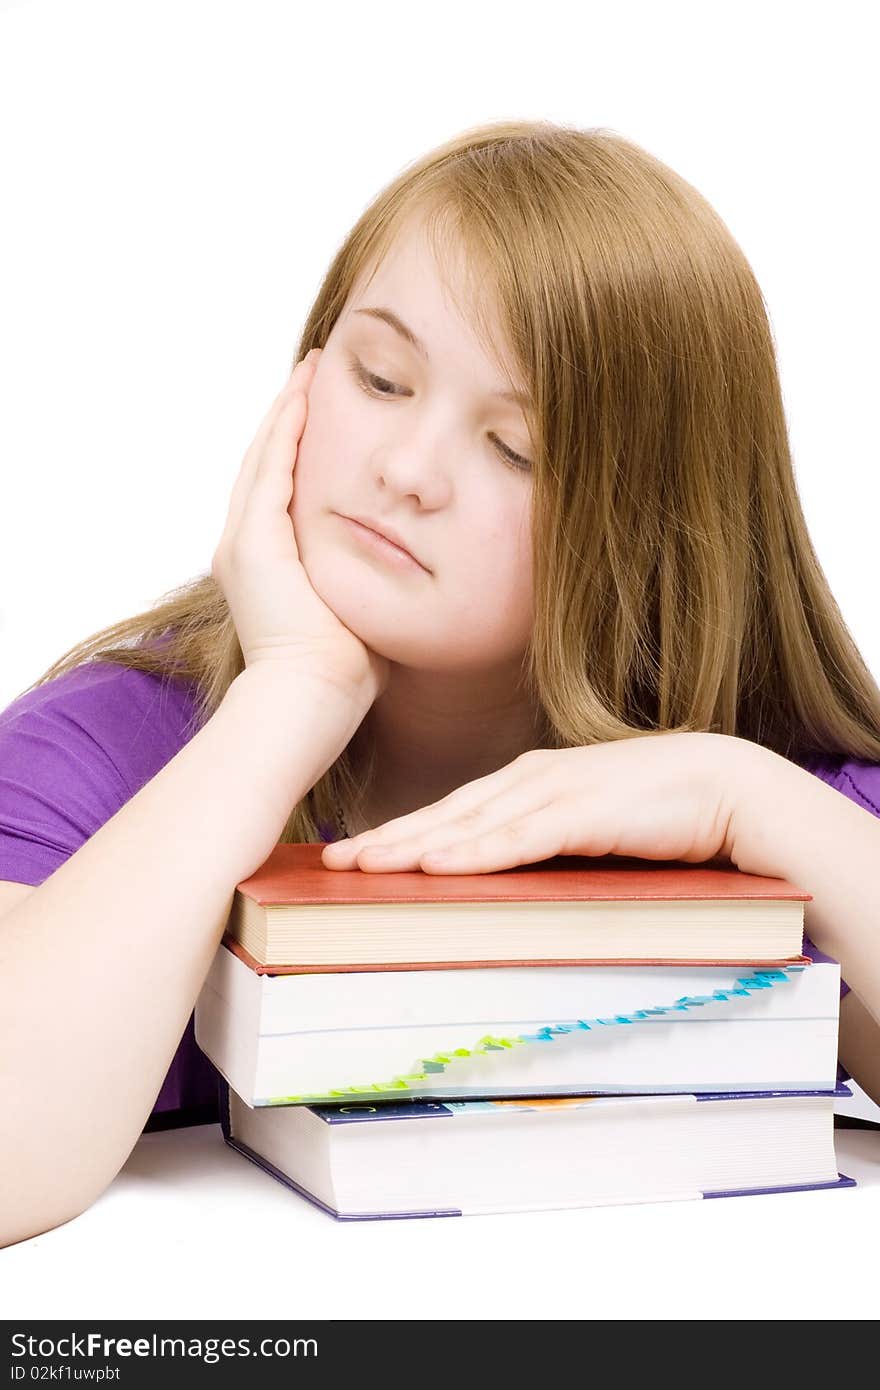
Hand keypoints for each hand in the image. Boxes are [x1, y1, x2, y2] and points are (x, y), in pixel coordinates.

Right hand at [212, 348, 388, 699]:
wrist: (310, 700)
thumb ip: (368, 579)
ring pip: (263, 458)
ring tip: (307, 371)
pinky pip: (271, 469)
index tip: (321, 413)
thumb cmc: (344, 673)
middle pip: (264, 465)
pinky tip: (304, 395)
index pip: (278, 491)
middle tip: (309, 374)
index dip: (297, 449)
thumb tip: (407, 564)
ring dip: (286, 412)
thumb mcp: (357, 609)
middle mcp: (242, 549)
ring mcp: (242, 544)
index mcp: (264, 567)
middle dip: (288, 417)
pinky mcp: (253, 542)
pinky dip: (286, 429)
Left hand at [320, 731, 763, 873]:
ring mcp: (555, 793)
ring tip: (364, 867)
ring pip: (468, 824)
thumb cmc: (659, 811)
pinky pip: (517, 839)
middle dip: (386, 839)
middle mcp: (531, 780)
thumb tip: (500, 879)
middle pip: (444, 815)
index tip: (355, 852)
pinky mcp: (583, 813)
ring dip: (413, 846)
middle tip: (333, 862)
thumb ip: (544, 843)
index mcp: (529, 781)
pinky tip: (436, 866)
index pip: (451, 811)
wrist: (727, 786)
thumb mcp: (587, 826)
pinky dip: (474, 852)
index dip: (399, 831)